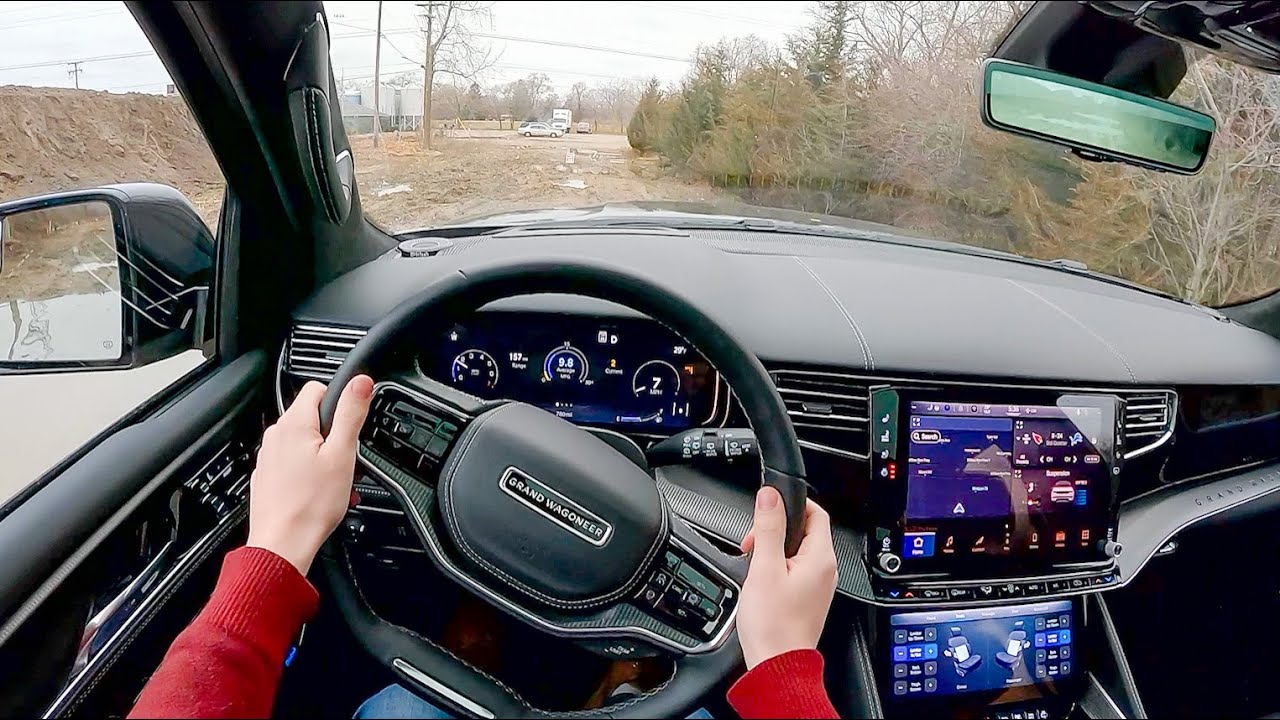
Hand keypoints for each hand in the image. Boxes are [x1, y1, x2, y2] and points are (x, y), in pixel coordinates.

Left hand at [246, 376, 373, 574]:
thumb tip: (360, 381)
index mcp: (294, 424)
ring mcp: (269, 457)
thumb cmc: (311, 505)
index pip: (318, 388)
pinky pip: (295, 465)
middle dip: (335, 436)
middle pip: (314, 419)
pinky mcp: (268, 477)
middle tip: (346, 462)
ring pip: (306, 444)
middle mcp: (276, 436)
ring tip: (336, 483)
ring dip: (325, 458)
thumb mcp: (342, 454)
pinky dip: (311, 474)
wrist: (283, 545)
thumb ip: (351, 413)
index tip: (349, 428)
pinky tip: (321, 494)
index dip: (340, 405)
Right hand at [736, 487, 837, 669]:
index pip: (816, 513)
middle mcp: (825, 570)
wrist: (776, 665)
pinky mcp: (807, 597)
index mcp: (821, 558)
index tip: (768, 509)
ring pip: (796, 551)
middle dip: (775, 530)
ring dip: (773, 550)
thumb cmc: (773, 625)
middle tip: (754, 543)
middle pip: (804, 531)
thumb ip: (768, 529)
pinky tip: (761, 581)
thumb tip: (770, 497)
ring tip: (755, 565)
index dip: (792, 505)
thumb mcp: (765, 568)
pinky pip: (794, 570)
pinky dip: (776, 568)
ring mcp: (817, 585)